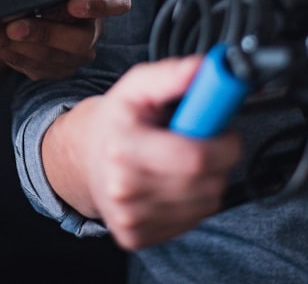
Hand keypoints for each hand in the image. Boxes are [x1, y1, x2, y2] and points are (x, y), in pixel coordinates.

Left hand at [0, 0, 130, 79]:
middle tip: (14, 26)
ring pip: (49, 57)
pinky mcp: (50, 71)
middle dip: (44, 34)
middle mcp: (91, 32)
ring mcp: (72, 57)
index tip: (73, 4)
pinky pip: (26, 66)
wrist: (9, 14)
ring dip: (14, 46)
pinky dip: (0, 53)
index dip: (99, 6)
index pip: (116, 3)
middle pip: (78, 41)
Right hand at [44, 56, 242, 249]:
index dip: (224, 143)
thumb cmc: (116, 121)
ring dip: (209, 180)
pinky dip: (194, 200)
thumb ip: (172, 75)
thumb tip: (204, 69)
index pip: (195, 158)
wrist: (83, 158)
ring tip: (185, 159)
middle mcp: (124, 189)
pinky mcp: (137, 237)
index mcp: (123, 148)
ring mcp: (130, 218)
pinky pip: (192, 220)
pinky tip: (175, 182)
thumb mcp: (138, 86)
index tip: (224, 129)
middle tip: (204, 139)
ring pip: (206, 203)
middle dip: (220, 159)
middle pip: (206, 184)